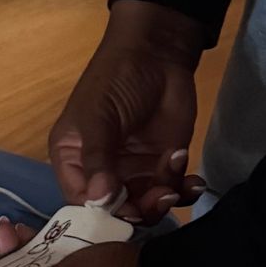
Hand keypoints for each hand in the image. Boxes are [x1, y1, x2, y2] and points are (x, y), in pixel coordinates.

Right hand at [51, 1, 207, 222]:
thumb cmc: (115, 79)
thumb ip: (97, 159)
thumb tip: (99, 200)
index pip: (80, 201)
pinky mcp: (163, 165)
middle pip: (116, 210)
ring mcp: (134, 170)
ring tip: (178, 181)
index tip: (126, 212)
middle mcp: (101, 171)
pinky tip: (192, 179)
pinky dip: (184, 191)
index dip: (101, 214)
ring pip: (147, 205)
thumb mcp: (98, 116)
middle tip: (162, 194)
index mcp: (73, 159)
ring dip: (165, 200)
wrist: (158, 52)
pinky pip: (173, 191)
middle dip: (140, 209)